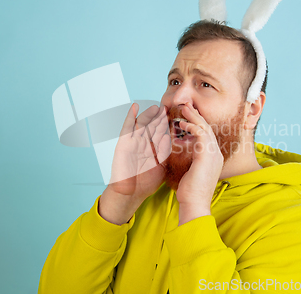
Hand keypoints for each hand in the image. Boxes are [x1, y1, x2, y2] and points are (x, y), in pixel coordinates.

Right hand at [100, 103, 170, 224]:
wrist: (131, 193)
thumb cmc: (146, 182)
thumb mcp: (160, 165)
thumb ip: (164, 152)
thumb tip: (168, 137)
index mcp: (153, 149)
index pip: (161, 133)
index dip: (168, 124)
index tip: (176, 115)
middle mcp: (143, 144)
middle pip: (152, 126)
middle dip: (159, 117)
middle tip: (167, 106)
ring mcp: (133, 142)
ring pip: (142, 125)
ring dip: (148, 115)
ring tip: (155, 107)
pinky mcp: (124, 143)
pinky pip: (126, 128)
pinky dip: (130, 117)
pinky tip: (134, 107)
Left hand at [175, 103, 223, 223]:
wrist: (194, 204)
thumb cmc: (190, 192)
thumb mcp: (192, 171)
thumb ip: (192, 160)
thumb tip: (183, 151)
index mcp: (214, 158)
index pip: (208, 136)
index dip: (198, 124)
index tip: (188, 117)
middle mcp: (216, 154)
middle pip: (208, 129)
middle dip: (197, 116)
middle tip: (187, 106)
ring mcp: (214, 154)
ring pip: (205, 129)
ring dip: (194, 117)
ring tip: (184, 109)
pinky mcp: (207, 155)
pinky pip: (201, 135)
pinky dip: (192, 126)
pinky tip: (182, 123)